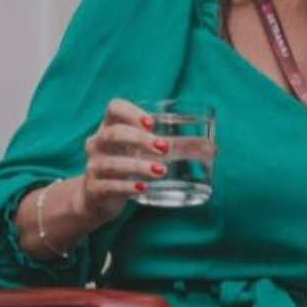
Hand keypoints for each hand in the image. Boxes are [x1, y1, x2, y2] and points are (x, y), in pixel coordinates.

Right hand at [78, 99, 168, 223]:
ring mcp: (94, 166)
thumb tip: (213, 149)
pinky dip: (128, 187)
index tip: (151, 123)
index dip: (132, 112)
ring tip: (161, 170)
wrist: (95, 197)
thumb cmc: (125, 165)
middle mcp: (98, 143)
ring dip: (138, 165)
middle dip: (140, 139)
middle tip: (164, 148)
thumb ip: (168, 145)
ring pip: (112, 162)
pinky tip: (144, 188)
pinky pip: (109, 186)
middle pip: (113, 133)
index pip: (115, 108)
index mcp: (109, 127)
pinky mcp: (95, 189)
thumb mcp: (138, 151)